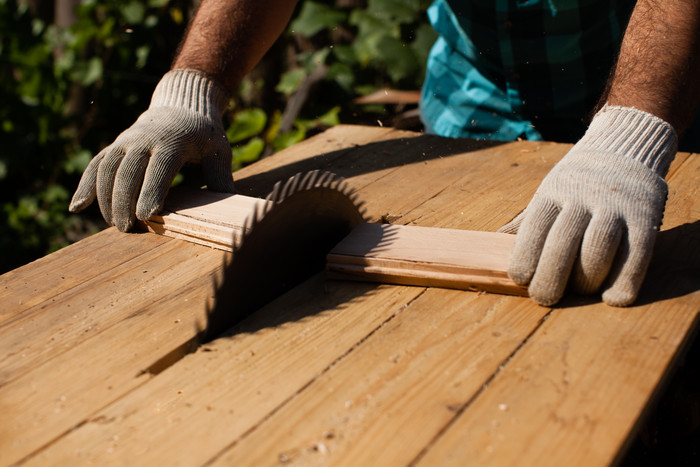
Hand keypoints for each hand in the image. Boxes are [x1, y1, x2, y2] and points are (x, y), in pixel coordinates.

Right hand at [69, 69, 234, 230]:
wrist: (182, 106)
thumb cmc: (204, 135)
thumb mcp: (219, 150)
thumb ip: (221, 175)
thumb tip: (228, 202)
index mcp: (172, 141)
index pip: (159, 168)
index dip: (151, 192)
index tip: (147, 217)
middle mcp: (143, 139)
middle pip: (128, 172)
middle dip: (124, 202)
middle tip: (129, 230)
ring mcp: (125, 142)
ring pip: (107, 169)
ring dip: (105, 199)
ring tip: (113, 225)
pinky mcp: (115, 146)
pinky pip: (95, 165)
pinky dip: (85, 186)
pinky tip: (76, 207)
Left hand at [500, 106, 677, 305]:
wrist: (624, 146)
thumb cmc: (575, 185)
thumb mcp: (546, 194)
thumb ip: (524, 223)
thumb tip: (491, 246)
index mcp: (552, 192)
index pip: (533, 228)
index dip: (525, 258)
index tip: (521, 280)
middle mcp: (583, 197)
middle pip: (562, 243)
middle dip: (550, 278)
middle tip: (544, 298)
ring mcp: (615, 206)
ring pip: (597, 248)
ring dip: (586, 280)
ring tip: (580, 291)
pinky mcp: (645, 215)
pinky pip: (637, 253)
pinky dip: (625, 280)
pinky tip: (613, 298)